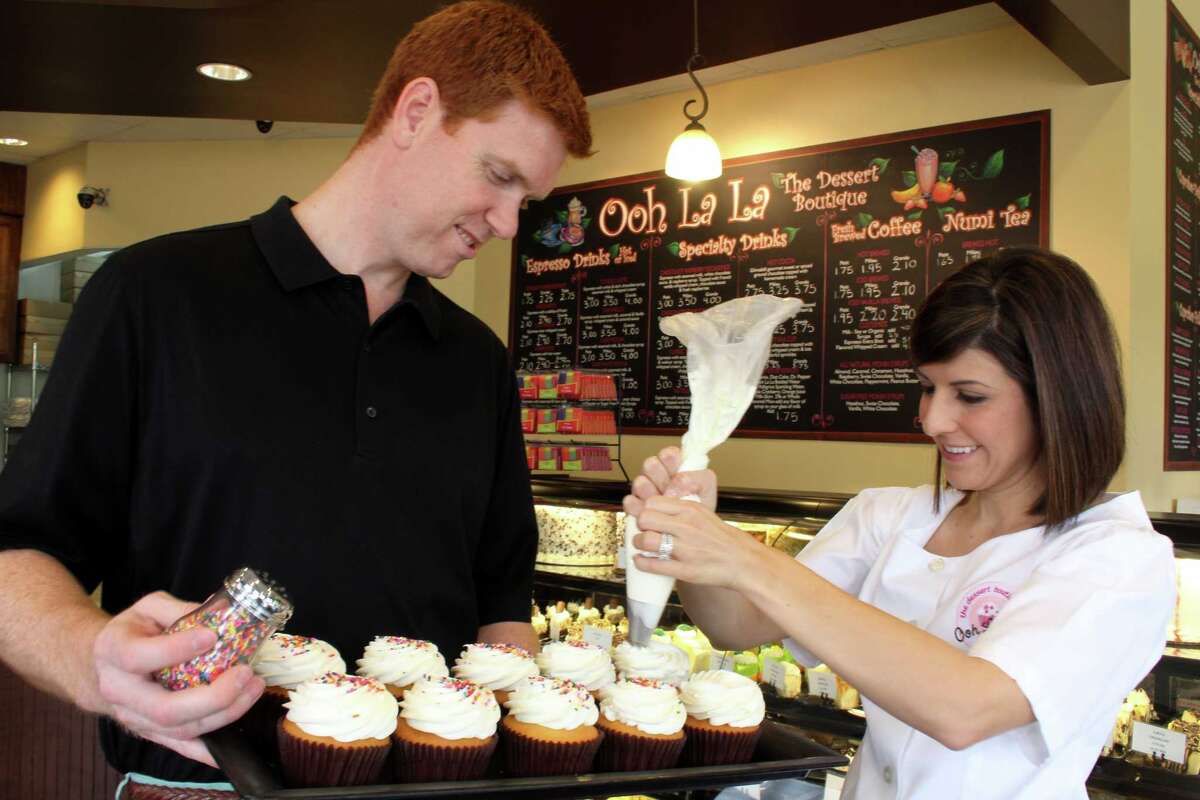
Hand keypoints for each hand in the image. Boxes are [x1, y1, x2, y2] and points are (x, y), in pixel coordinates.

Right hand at [92, 591, 264, 766]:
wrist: (101, 665)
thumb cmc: (131, 632)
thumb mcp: (149, 608)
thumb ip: (179, 609)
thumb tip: (221, 612)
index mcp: (114, 651)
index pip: (139, 656)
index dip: (176, 649)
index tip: (212, 636)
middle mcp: (120, 691)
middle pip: (165, 708)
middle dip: (213, 696)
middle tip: (245, 673)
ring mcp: (134, 717)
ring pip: (180, 728)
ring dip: (223, 713)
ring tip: (253, 688)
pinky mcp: (150, 732)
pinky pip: (180, 746)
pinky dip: (205, 752)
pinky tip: (230, 749)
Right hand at [622, 446, 717, 518]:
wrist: (693, 532)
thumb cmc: (698, 507)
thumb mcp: (706, 489)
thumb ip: (697, 478)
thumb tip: (677, 481)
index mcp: (673, 467)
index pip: (668, 454)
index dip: (670, 459)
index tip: (677, 469)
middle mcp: (657, 476)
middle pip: (650, 464)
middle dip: (660, 475)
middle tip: (668, 487)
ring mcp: (645, 491)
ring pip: (639, 482)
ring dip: (649, 491)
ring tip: (660, 500)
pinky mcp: (635, 507)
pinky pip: (629, 501)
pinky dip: (637, 506)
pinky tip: (647, 511)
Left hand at [630, 495, 764, 591]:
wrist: (743, 561)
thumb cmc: (721, 538)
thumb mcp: (703, 514)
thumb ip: (679, 510)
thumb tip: (652, 509)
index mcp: (691, 510)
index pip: (652, 502)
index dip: (645, 510)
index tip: (648, 518)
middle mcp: (687, 527)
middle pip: (645, 518)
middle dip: (640, 526)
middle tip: (644, 531)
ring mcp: (685, 549)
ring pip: (645, 540)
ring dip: (638, 544)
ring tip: (642, 546)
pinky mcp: (685, 570)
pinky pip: (652, 564)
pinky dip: (641, 562)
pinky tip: (641, 560)